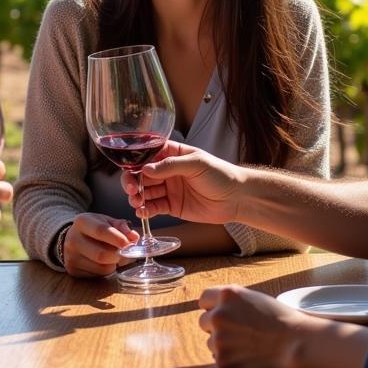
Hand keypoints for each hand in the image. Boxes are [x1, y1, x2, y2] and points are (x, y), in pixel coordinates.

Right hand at [62, 212, 139, 277]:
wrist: (73, 238)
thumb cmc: (93, 228)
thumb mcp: (106, 221)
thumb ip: (121, 227)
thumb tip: (134, 238)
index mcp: (82, 222)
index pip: (101, 231)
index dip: (117, 239)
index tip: (129, 243)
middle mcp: (73, 240)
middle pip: (101, 254)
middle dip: (118, 256)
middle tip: (125, 253)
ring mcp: (71, 257)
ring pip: (102, 268)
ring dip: (114, 264)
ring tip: (114, 256)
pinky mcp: (73, 270)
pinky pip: (98, 275)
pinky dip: (106, 270)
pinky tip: (104, 262)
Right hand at [121, 142, 242, 225]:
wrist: (236, 198)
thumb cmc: (220, 174)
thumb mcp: (196, 164)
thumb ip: (171, 165)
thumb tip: (146, 168)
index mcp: (173, 155)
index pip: (148, 155)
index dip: (136, 162)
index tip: (131, 170)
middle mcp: (167, 171)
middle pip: (142, 175)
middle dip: (133, 181)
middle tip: (131, 189)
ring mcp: (169, 189)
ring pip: (145, 192)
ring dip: (137, 196)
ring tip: (136, 202)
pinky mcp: (172, 206)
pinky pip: (154, 207)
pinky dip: (145, 210)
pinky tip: (142, 212)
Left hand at [198, 285, 299, 367]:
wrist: (295, 344)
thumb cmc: (280, 320)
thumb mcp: (254, 299)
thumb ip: (232, 302)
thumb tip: (213, 307)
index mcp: (227, 295)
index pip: (204, 299)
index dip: (212, 307)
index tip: (220, 314)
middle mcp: (219, 314)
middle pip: (203, 321)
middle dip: (217, 327)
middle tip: (239, 332)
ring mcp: (219, 338)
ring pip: (211, 341)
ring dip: (224, 344)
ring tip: (248, 344)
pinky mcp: (222, 359)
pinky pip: (218, 357)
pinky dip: (230, 359)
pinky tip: (248, 356)